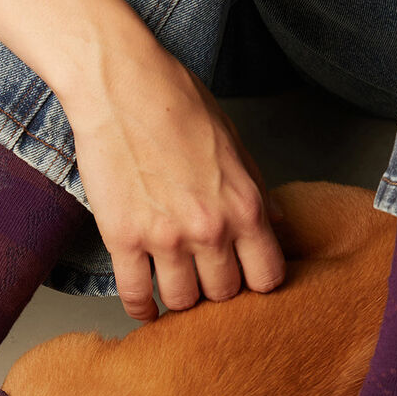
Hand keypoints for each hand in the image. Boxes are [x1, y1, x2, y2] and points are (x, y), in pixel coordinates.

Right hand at [65, 53, 284, 321]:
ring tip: (174, 290)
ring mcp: (164, 237)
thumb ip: (255, 189)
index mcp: (244, 205)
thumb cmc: (177, 104)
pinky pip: (135, 295)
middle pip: (224, 294)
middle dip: (216, 290)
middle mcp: (210, 228)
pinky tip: (144, 308)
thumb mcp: (233, 143)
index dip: (256, 283)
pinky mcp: (123, 238)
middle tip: (205, 281)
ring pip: (182, 301)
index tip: (243, 278)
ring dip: (180, 300)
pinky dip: (141, 309)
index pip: (267, 277)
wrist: (120, 85)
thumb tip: (276, 222)